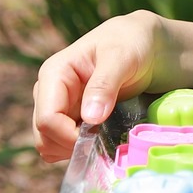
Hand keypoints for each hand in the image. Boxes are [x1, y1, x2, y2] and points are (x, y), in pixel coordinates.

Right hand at [31, 10, 165, 162]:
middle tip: (105, 138)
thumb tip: (90, 118)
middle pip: (44, 138)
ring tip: (107, 135)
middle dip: (72, 145)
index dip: (69, 136)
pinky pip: (65, 148)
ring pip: (51, 147)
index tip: (99, 138)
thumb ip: (104, 84)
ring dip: (77, 150)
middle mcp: (50, 93)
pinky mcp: (71, 121)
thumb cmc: (133, 42)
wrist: (148, 45)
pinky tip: (104, 137)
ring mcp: (59, 109)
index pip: (47, 119)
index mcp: (54, 74)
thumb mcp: (122, 56)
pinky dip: (82, 150)